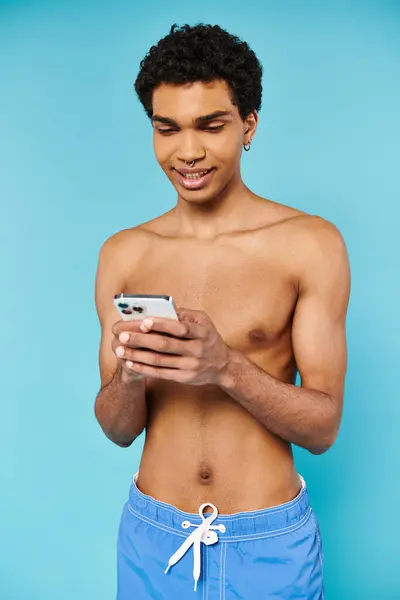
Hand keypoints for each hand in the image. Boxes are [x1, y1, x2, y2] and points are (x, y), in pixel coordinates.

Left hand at [111, 307, 230, 385]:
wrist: (223, 365)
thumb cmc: (208, 337)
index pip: (179, 328)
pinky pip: (160, 373)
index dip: (161, 325)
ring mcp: (191, 365)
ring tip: (119, 350)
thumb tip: (160, 309)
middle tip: (123, 336)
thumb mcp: (203, 320)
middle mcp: (197, 349)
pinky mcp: (184, 378)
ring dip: (137, 355)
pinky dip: (144, 368)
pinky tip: (130, 362)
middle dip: (141, 340)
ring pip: (159, 360)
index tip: (143, 321)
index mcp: (202, 331)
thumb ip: (184, 314)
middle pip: (165, 345)